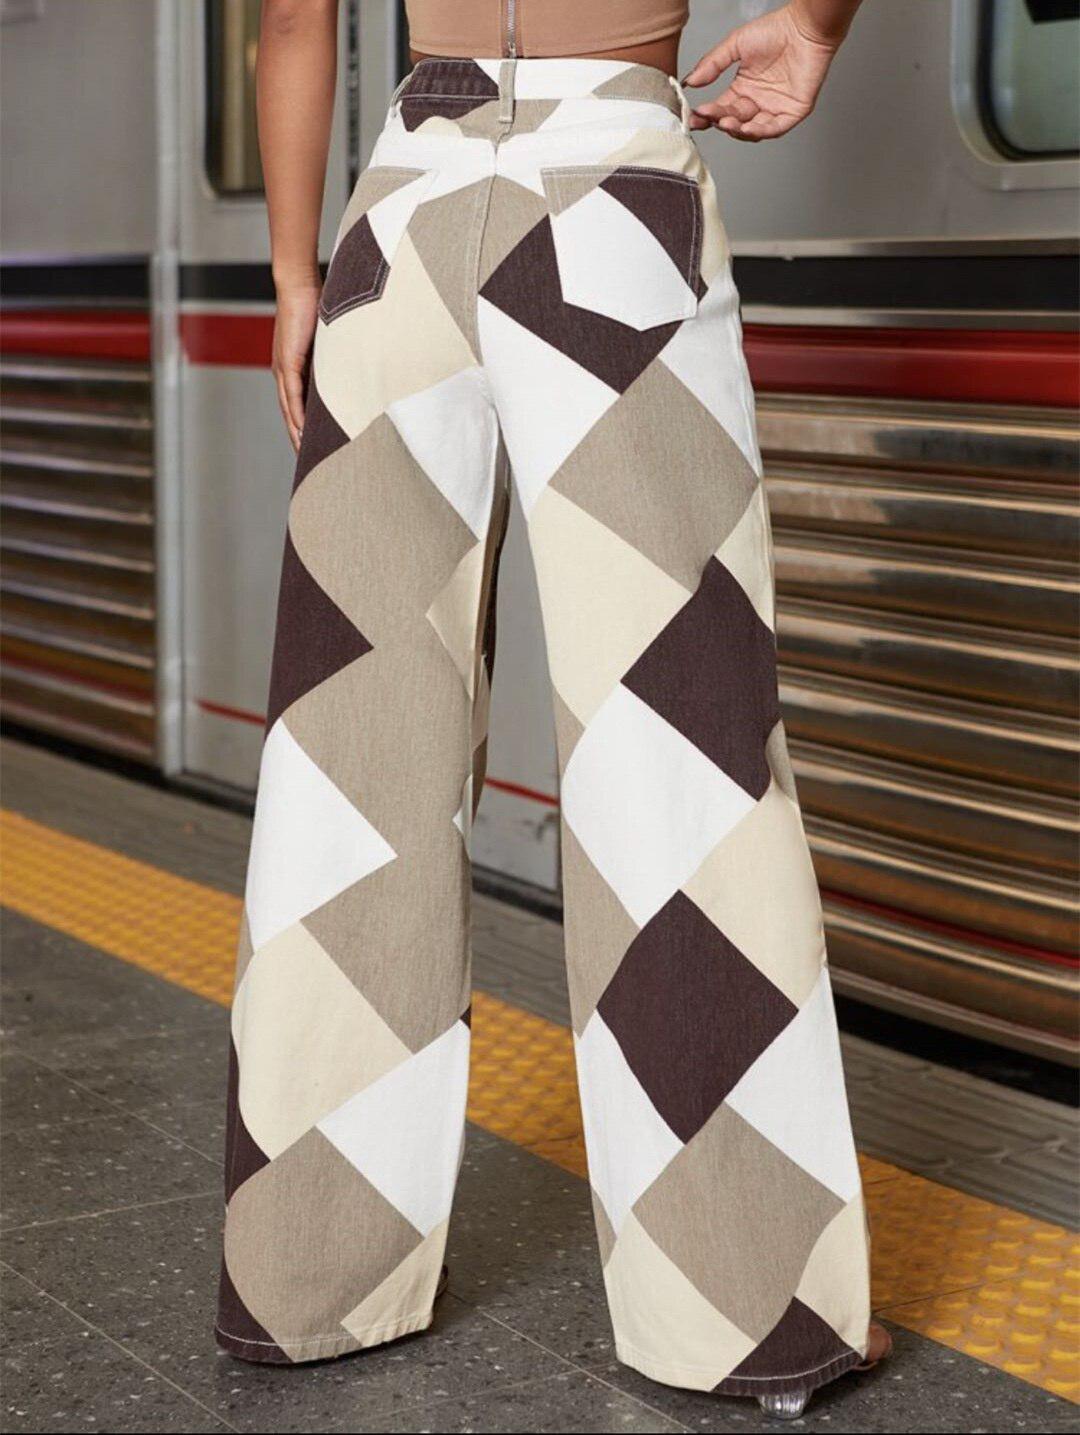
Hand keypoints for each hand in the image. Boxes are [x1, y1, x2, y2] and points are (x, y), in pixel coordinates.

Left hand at [272, 278, 320, 451]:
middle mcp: (283, 372)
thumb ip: (335, 356)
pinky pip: (291, 397)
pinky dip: (296, 416)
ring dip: (295, 433)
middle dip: (297, 437)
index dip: (302, 426)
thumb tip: (355, 368)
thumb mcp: (328, 339)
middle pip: (288, 413)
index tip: (312, 446)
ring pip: (287, 410)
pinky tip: (302, 432)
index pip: (295, 404)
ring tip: (305, 454)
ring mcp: (283, 368)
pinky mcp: (288, 363)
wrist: (299, 285)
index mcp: (292, 367)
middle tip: (306, 461)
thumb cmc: (315, 305)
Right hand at [683, 1, 847, 141]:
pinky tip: (746, 127)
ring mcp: (775, 109)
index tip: (694, 115)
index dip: (707, 114)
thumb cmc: (776, 30)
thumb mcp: (735, 45)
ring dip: (737, 130)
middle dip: (719, 122)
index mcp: (743, 89)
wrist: (804, 26)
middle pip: (734, 121)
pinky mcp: (793, 112)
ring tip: (725, 123)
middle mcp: (758, 102)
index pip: (721, 109)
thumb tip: (690, 81)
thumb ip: (712, 64)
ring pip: (752, 131)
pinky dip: (760, 131)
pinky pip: (775, 128)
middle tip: (707, 118)